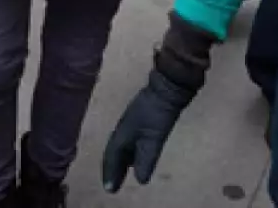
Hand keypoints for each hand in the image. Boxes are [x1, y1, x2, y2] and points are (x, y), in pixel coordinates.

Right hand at [102, 70, 194, 191]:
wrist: (167, 87)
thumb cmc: (157, 112)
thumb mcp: (153, 138)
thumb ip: (146, 158)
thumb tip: (140, 180)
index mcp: (121, 134)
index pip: (112, 157)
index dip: (110, 173)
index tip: (110, 189)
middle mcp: (122, 129)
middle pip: (114, 153)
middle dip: (113, 169)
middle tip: (112, 186)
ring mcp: (131, 123)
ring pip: (121, 147)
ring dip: (120, 162)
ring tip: (121, 174)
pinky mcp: (140, 119)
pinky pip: (129, 141)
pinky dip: (129, 153)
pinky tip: (136, 155)